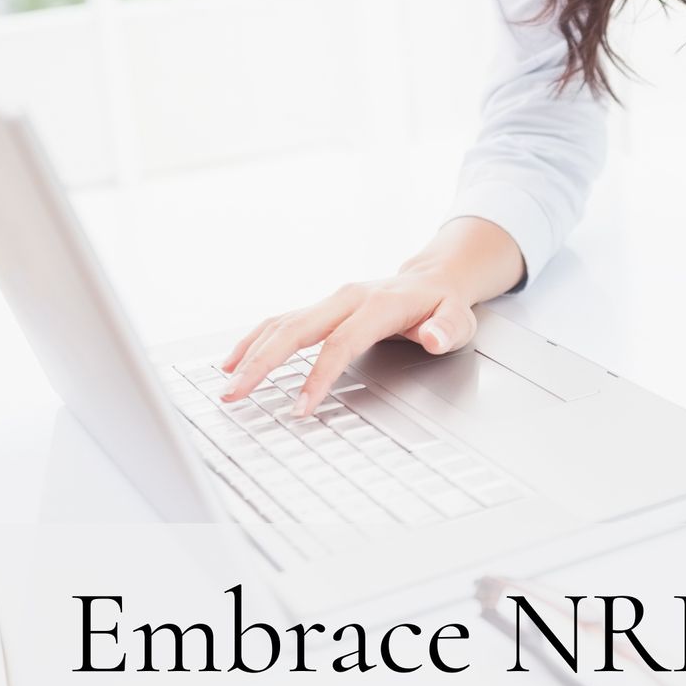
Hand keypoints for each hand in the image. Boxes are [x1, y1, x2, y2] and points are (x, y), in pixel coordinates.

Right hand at [217, 271, 477, 416]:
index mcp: (378, 304)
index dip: (319, 375)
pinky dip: (255, 340)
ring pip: (282, 323)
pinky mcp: (321, 308)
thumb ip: (447, 329)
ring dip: (251, 353)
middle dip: (263, 362)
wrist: (433, 279)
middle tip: (237, 394)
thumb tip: (434, 337)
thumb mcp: (459, 318)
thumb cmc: (443, 305)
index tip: (300, 407)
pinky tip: (234, 360)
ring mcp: (331, 301)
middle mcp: (347, 298)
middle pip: (297, 329)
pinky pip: (281, 321)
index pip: (342, 342)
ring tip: (227, 384)